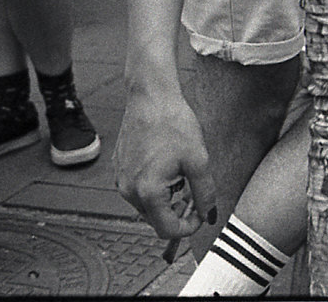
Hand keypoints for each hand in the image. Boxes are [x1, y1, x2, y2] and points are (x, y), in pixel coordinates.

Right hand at [113, 87, 217, 242]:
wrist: (151, 97)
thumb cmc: (173, 123)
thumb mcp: (198, 160)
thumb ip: (204, 193)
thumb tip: (208, 215)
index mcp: (147, 191)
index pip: (167, 229)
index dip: (189, 227)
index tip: (201, 215)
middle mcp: (128, 190)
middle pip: (156, 219)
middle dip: (178, 212)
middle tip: (195, 195)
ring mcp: (121, 180)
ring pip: (147, 205)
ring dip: (167, 200)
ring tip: (182, 176)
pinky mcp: (119, 170)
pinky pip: (138, 190)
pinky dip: (155, 188)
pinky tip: (167, 166)